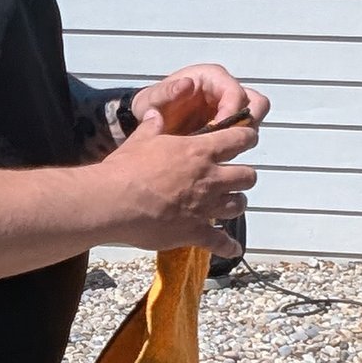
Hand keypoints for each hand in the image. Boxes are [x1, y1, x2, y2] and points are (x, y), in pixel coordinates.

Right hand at [98, 108, 259, 252]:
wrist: (113, 201)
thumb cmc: (126, 168)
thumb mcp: (140, 140)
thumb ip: (153, 126)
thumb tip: (155, 114)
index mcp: (199, 151)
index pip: (239, 139)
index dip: (247, 138)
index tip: (246, 139)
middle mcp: (210, 178)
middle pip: (248, 176)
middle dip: (244, 176)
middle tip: (234, 177)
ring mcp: (205, 207)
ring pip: (239, 205)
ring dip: (236, 203)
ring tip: (229, 204)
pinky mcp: (195, 232)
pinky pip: (221, 241)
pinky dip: (228, 246)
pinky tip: (232, 248)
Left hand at [130, 63, 265, 138]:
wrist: (148, 119)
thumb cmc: (153, 104)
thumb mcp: (153, 98)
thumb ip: (167, 92)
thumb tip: (187, 84)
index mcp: (212, 77)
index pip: (235, 93)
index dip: (231, 112)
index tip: (217, 130)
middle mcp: (226, 89)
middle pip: (257, 104)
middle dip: (246, 124)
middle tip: (226, 141)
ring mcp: (231, 107)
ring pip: (255, 120)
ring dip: (242, 136)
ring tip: (220, 149)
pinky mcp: (231, 124)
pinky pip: (244, 134)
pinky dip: (235, 145)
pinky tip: (217, 153)